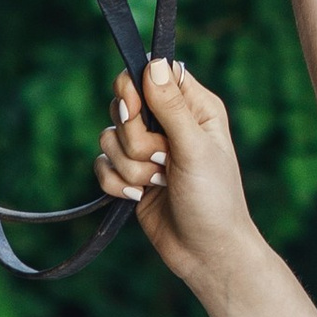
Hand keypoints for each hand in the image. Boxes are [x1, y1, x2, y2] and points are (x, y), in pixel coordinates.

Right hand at [95, 56, 261, 293]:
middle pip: (124, 105)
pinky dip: (117, 185)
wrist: (206, 253)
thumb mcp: (195, 148)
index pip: (152, 73)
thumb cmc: (214, 200)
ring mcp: (148, 151)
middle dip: (135, 139)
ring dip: (131, 168)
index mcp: (194, 107)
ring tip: (159, 185)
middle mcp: (169, 124)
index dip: (135, 89)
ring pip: (108, 138)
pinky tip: (141, 198)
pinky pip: (102, 166)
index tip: (135, 110)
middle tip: (162, 159)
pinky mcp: (131, 176)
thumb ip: (171, 107)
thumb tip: (153, 64)